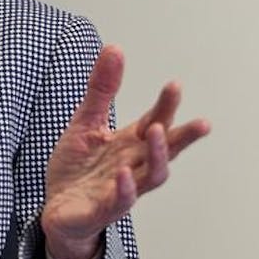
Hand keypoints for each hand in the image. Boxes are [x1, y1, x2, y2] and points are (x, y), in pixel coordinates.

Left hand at [41, 45, 209, 258]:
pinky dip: (125, 189)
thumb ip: (101, 89)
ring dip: (158, 157)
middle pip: (164, 151)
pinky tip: (125, 174)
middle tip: (201, 123)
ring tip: (156, 133)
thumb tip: (115, 48)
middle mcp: (133, 165)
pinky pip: (120, 202)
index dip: (165, 106)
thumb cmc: (77, 168)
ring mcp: (121, 189)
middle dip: (182, 137)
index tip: (175, 85)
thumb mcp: (84, 122)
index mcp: (129, 144)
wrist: (57, 209)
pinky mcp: (102, 210)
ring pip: (151, 177)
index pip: (153, 122)